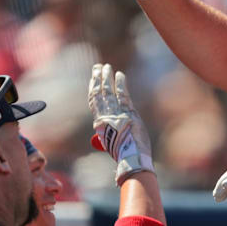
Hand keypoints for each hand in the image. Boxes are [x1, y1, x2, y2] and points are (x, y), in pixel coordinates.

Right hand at [88, 63, 153, 184]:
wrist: (132, 158)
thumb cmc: (124, 153)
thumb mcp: (112, 142)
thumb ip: (108, 132)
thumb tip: (102, 129)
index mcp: (100, 124)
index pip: (94, 102)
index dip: (93, 89)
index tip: (93, 79)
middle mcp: (106, 117)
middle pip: (100, 94)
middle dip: (98, 79)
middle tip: (97, 67)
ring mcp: (116, 114)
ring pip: (109, 92)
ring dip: (107, 78)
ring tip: (106, 67)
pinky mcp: (128, 113)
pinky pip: (122, 95)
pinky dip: (121, 84)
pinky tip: (120, 74)